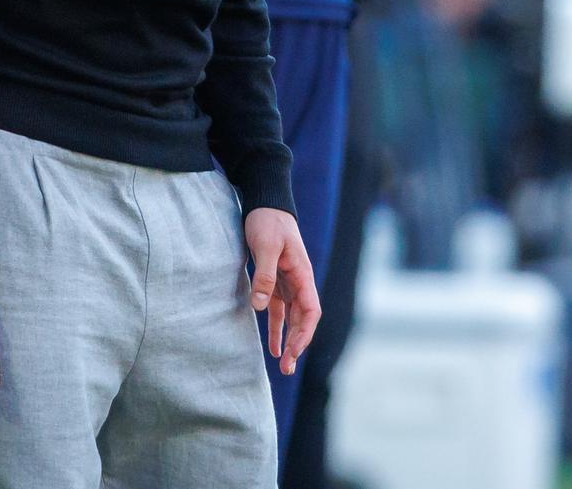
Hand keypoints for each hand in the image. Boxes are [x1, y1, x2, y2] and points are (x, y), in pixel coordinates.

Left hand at [244, 207, 319, 375]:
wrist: (265, 202)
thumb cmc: (267, 221)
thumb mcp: (265, 246)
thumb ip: (265, 276)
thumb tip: (261, 307)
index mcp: (303, 274)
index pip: (310, 311)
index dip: (304, 333)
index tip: (293, 351)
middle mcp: (299, 281)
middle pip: (303, 319)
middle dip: (298, 345)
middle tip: (287, 369)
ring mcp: (289, 282)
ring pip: (293, 318)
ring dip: (289, 341)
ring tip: (283, 366)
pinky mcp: (276, 281)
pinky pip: (280, 310)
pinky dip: (277, 328)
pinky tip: (273, 347)